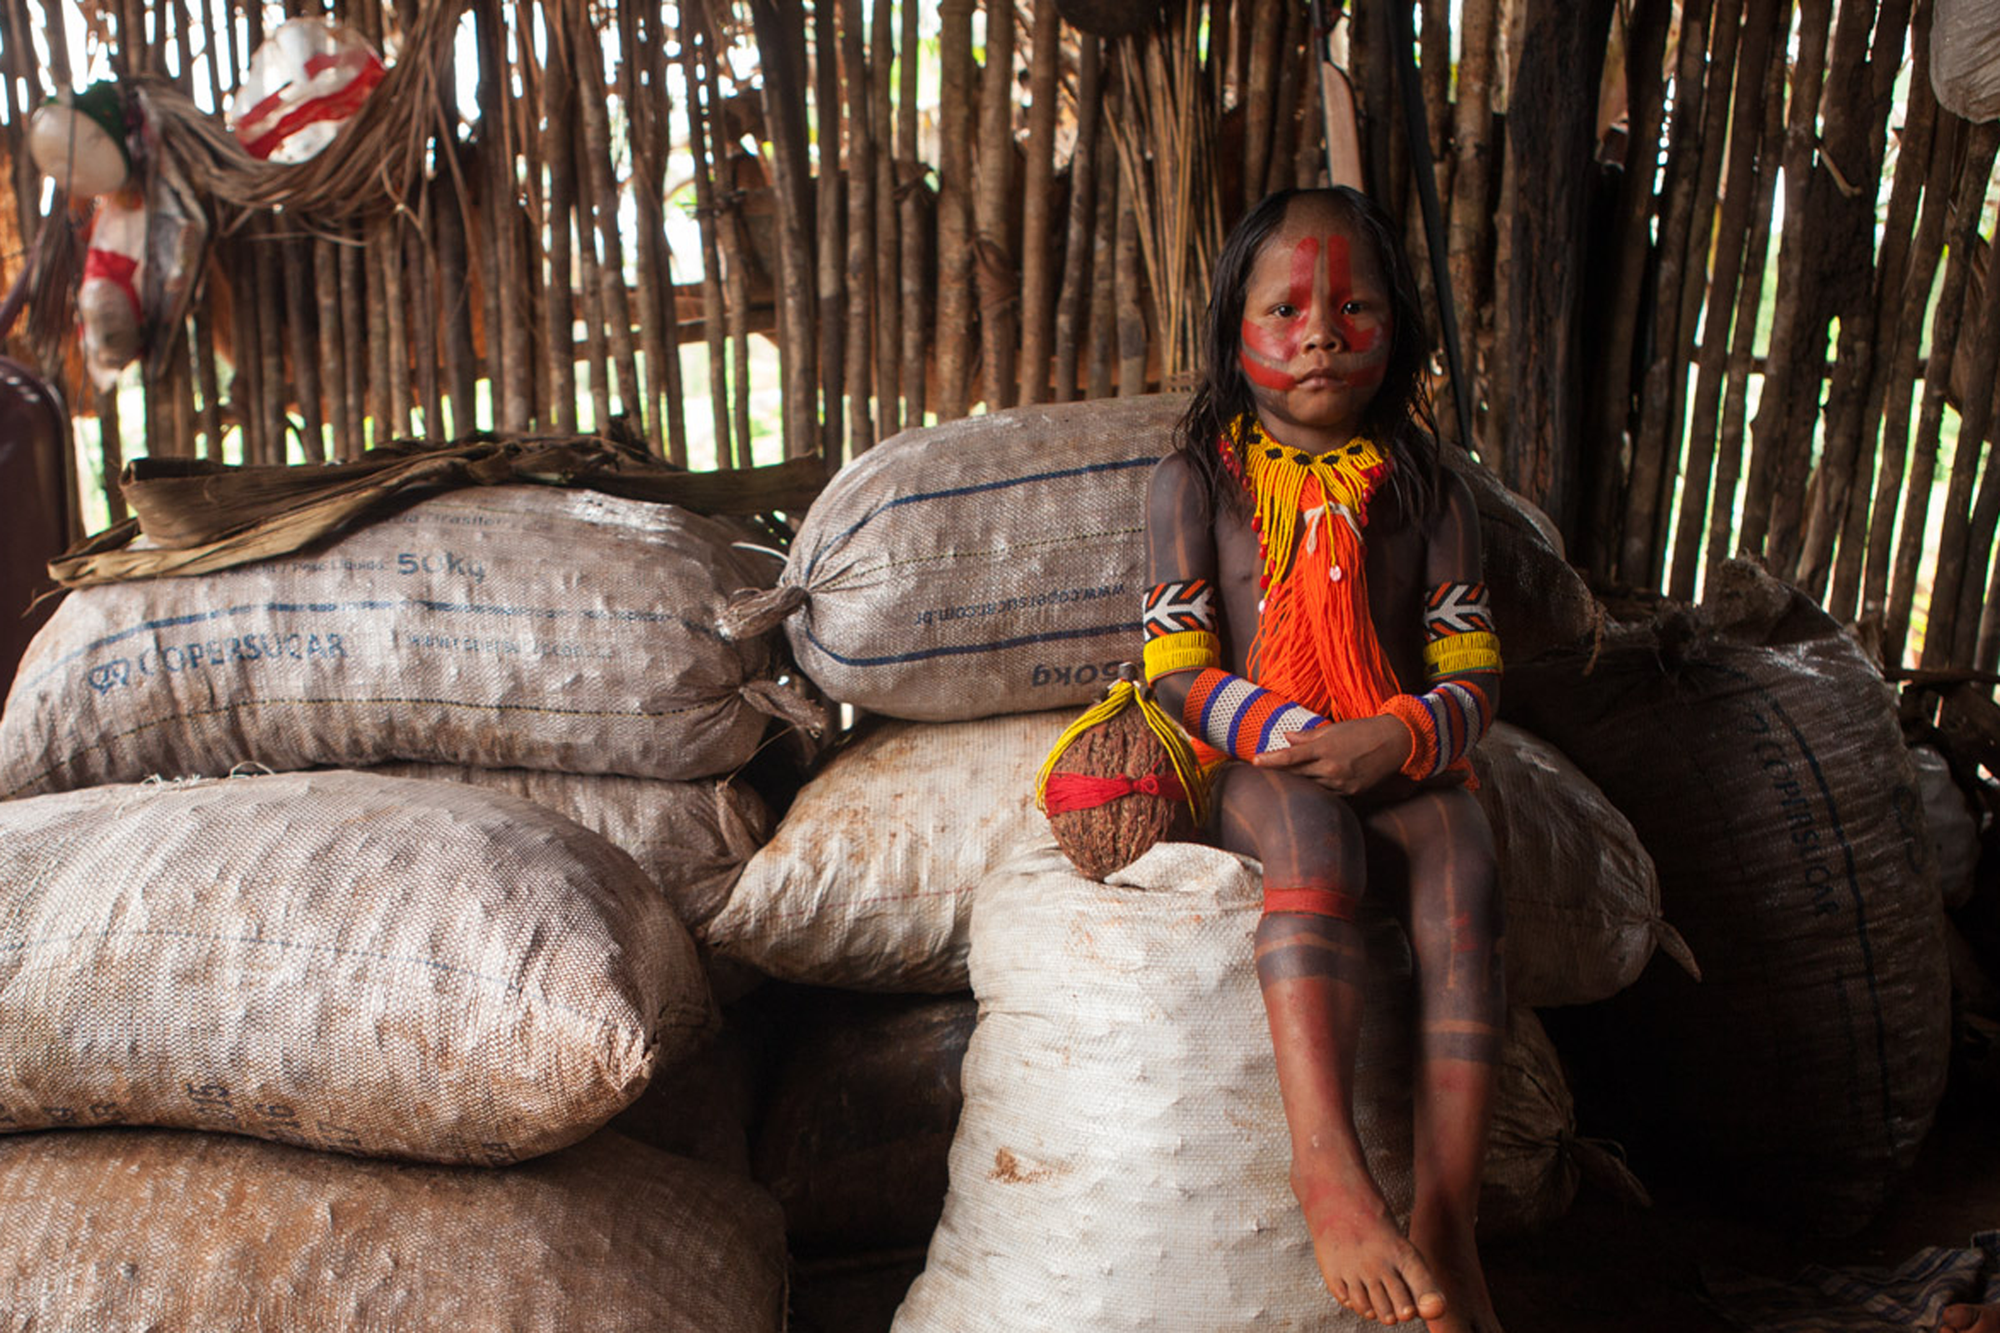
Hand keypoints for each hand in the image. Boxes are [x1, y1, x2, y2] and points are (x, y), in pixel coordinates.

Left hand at [1250, 714, 1409, 794]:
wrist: (1396, 742)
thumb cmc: (1364, 731)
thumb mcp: (1335, 729)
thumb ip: (1309, 736)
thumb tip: (1287, 737)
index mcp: (1326, 749)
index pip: (1291, 757)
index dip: (1271, 760)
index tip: (1254, 761)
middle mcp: (1332, 768)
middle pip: (1297, 774)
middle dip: (1279, 773)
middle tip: (1260, 771)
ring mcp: (1342, 783)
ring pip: (1310, 786)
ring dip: (1296, 783)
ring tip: (1281, 780)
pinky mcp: (1352, 792)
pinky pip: (1327, 794)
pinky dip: (1316, 789)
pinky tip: (1307, 788)